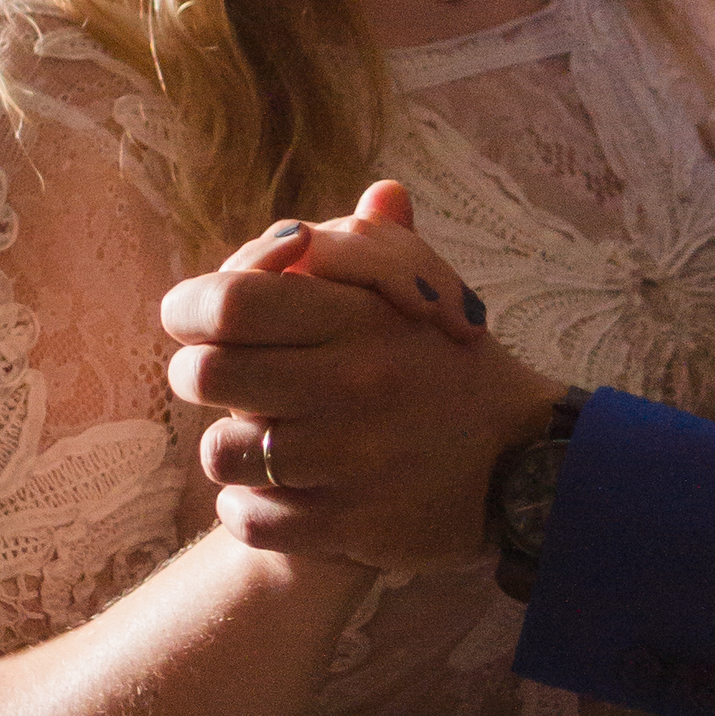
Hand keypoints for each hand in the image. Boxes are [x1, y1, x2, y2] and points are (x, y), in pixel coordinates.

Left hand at [161, 182, 559, 572]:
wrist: (523, 467)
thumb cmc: (453, 371)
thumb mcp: (428, 296)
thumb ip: (381, 248)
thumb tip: (381, 190)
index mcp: (360, 318)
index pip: (229, 302)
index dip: (190, 307)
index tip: (195, 318)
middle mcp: (351, 384)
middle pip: (206, 374)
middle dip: (198, 374)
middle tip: (222, 379)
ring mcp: (348, 460)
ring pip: (221, 453)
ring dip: (230, 448)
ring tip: (257, 441)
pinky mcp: (348, 525)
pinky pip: (249, 518)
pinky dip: (248, 507)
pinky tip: (275, 491)